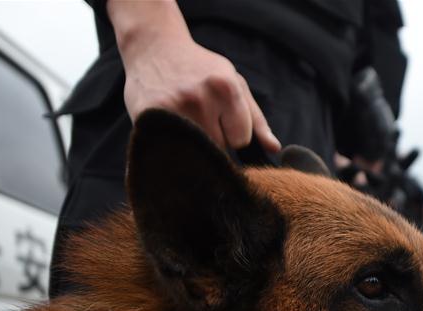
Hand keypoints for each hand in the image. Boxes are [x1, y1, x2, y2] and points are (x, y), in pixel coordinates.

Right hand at [108, 0, 279, 151]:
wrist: (154, 47)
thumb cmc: (201, 68)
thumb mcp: (235, 84)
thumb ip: (257, 119)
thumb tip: (274, 149)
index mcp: (226, 88)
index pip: (241, 140)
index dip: (233, 134)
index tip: (221, 119)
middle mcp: (200, 98)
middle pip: (219, 147)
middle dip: (213, 137)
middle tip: (199, 115)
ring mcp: (173, 108)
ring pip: (196, 152)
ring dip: (193, 142)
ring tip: (185, 117)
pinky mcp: (149, 116)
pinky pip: (171, 148)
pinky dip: (172, 143)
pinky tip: (169, 123)